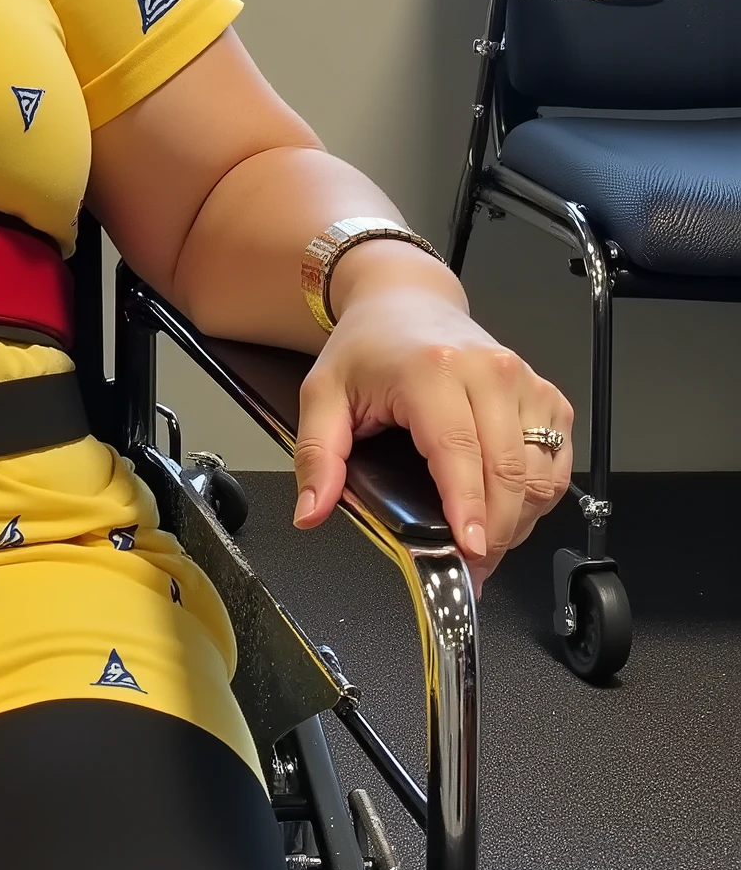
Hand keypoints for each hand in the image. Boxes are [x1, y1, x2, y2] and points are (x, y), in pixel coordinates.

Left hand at [293, 278, 573, 576]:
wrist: (407, 301)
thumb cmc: (369, 347)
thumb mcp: (323, 395)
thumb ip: (318, 457)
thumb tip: (311, 511)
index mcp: (433, 372)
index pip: (461, 452)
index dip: (468, 509)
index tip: (468, 551)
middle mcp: (489, 373)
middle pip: (509, 472)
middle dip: (493, 533)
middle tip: (469, 568)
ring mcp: (524, 382)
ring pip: (542, 474)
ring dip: (518, 520)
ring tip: (483, 539)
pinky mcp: (545, 394)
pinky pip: (558, 461)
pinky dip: (539, 495)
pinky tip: (507, 507)